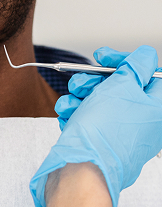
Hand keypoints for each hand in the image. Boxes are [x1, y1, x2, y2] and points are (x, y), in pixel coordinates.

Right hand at [29, 46, 161, 206]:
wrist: (84, 166)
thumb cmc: (106, 131)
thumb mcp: (123, 86)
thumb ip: (134, 66)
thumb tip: (145, 56)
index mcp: (156, 108)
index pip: (147, 73)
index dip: (124, 61)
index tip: (104, 57)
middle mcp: (141, 121)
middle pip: (118, 87)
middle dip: (94, 80)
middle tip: (83, 83)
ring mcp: (119, 132)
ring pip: (98, 101)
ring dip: (79, 96)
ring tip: (72, 102)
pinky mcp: (100, 140)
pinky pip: (87, 117)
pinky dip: (75, 112)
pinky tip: (69, 115)